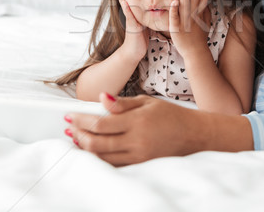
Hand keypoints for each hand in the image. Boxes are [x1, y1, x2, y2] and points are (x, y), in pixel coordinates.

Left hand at [66, 93, 253, 165]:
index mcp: (137, 121)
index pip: (100, 123)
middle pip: (97, 143)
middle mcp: (136, 141)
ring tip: (76, 139)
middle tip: (69, 128)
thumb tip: (101, 98)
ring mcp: (138, 156)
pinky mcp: (140, 165)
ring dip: (85, 148)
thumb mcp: (148, 102)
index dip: (81, 121)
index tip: (70, 115)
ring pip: (102, 157)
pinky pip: (114, 165)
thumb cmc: (172, 115)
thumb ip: (123, 103)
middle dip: (78, 135)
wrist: (194, 135)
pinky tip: (92, 150)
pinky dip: (99, 158)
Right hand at [114, 0, 147, 61]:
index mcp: (134, 14)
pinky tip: (124, 1)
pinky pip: (129, 16)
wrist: (134, 52)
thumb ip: (146, 17)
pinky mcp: (132, 26)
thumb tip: (153, 10)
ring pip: (125, 4)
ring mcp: (130, 20)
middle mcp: (130, 15)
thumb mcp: (144, 25)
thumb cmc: (141, 39)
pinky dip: (127, 8)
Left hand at [168, 0, 210, 58]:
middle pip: (194, 1)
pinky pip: (175, 19)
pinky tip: (173, 2)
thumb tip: (207, 2)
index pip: (203, 0)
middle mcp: (194, 18)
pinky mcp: (176, 29)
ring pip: (185, 7)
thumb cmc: (200, 38)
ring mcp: (185, 23)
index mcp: (200, 16)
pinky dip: (174, 11)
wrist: (195, 53)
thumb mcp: (206, 24)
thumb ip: (206, 13)